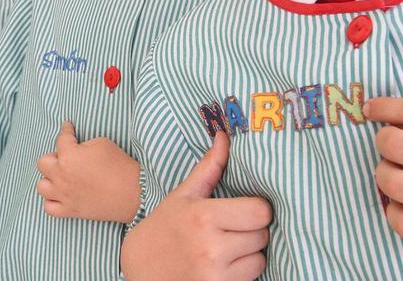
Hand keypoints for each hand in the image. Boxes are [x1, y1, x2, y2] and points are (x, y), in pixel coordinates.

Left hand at [36, 121, 140, 222]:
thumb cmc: (119, 165)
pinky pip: (49, 207)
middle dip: (54, 156)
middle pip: (43, 163)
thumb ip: (82, 144)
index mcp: (68, 156)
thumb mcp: (101, 143)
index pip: (61, 138)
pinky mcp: (70, 210)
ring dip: (50, 179)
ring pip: (41, 186)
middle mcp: (61, 176)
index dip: (66, 130)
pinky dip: (52, 200)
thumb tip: (76, 148)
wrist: (133, 192)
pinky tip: (61, 195)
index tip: (68, 127)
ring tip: (62, 176)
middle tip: (67, 156)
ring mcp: (64, 195)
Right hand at [121, 132, 270, 280]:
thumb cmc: (164, 227)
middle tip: (232, 228)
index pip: (259, 212)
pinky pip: (250, 277)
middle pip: (262, 235)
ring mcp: (214, 274)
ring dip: (249, 253)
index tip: (245, 208)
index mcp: (203, 217)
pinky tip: (223, 264)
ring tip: (227, 247)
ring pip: (260, 259)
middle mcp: (210, 247)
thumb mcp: (183, 195)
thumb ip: (209, 167)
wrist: (140, 267)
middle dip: (252, 230)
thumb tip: (224, 135)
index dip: (257, 209)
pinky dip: (242, 271)